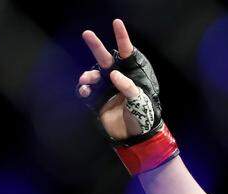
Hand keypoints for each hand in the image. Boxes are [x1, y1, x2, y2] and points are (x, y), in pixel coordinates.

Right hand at [76, 19, 151, 141]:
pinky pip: (86, 91)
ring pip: (92, 74)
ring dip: (88, 74)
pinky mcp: (97, 100)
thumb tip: (114, 74)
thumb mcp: (140, 100)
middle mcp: (116, 78)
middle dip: (95, 46)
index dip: (122, 38)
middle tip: (86, 33)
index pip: (127, 53)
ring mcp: (105, 88)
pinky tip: (85, 91)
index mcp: (130, 74)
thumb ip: (128, 86)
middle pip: (104, 58)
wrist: (135, 136)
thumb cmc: (143, 115)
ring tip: (87, 79)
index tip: (116, 23)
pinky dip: (83, 89)